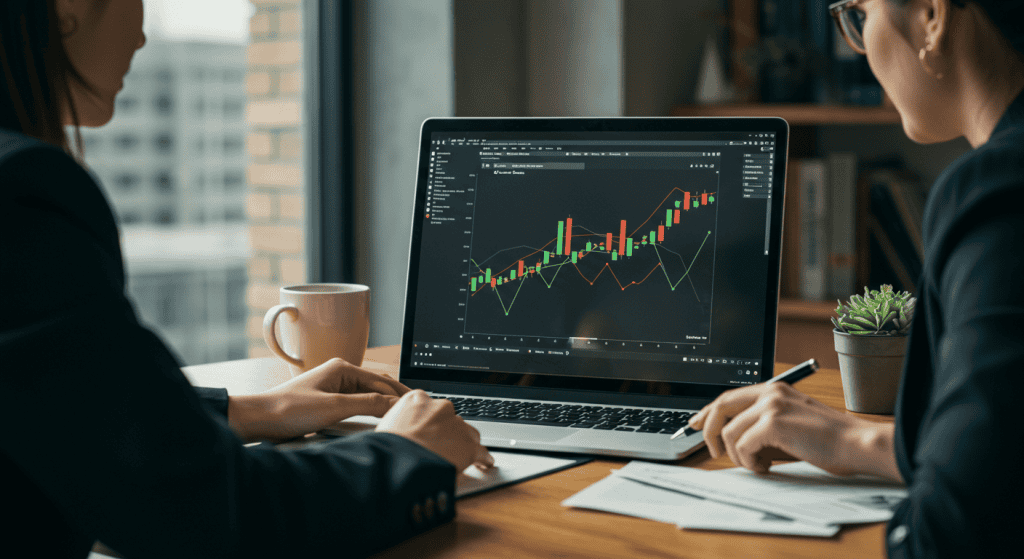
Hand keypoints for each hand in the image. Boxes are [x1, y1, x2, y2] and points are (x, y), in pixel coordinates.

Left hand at [228, 358, 409, 442]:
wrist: (258, 420)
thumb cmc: (288, 410)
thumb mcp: (334, 408)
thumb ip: (367, 405)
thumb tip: (395, 404)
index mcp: (342, 368)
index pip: (382, 381)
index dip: (400, 395)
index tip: (416, 407)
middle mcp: (338, 374)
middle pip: (376, 386)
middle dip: (394, 397)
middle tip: (412, 411)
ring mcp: (332, 388)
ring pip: (366, 395)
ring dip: (381, 405)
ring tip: (398, 417)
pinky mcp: (325, 402)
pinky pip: (354, 404)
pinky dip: (367, 411)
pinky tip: (374, 421)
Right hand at [375, 390, 494, 471]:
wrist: (397, 461)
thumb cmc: (386, 448)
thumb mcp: (387, 426)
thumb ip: (401, 425)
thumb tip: (405, 436)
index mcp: (417, 399)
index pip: (431, 409)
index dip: (432, 423)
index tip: (432, 431)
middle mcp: (440, 407)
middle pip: (451, 420)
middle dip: (448, 433)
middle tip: (441, 448)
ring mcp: (456, 425)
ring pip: (467, 434)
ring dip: (464, 444)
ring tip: (459, 458)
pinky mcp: (468, 445)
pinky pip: (481, 451)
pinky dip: (483, 458)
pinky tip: (483, 463)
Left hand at [687, 382, 899, 479]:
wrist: (857, 443)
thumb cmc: (830, 439)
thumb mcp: (792, 423)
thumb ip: (764, 424)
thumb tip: (735, 440)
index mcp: (774, 389)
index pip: (730, 397)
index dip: (709, 412)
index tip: (696, 424)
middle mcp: (770, 392)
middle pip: (721, 407)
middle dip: (708, 430)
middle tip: (713, 452)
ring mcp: (771, 406)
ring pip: (729, 433)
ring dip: (739, 456)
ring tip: (760, 464)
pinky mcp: (773, 423)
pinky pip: (742, 446)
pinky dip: (750, 462)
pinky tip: (767, 466)